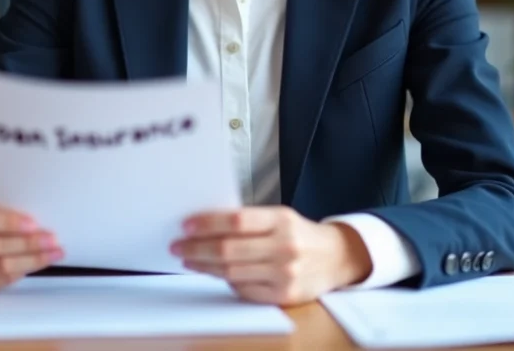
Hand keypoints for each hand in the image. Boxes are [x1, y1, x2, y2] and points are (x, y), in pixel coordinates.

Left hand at [170, 206, 372, 305]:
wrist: (336, 258)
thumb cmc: (300, 234)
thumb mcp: (280, 217)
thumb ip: (249, 221)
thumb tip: (206, 225)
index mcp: (281, 220)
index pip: (236, 220)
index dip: (208, 223)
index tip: (186, 225)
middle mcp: (284, 246)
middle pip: (229, 249)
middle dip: (197, 247)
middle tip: (178, 246)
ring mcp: (284, 273)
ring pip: (232, 272)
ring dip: (205, 266)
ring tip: (189, 259)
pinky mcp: (283, 295)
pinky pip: (244, 290)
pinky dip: (225, 281)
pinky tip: (214, 273)